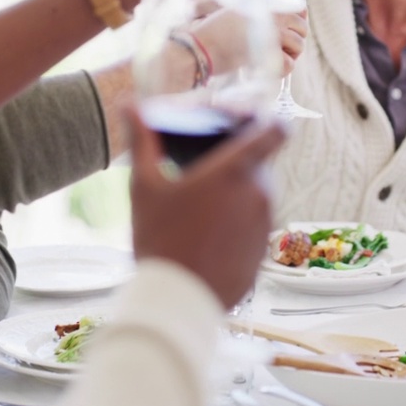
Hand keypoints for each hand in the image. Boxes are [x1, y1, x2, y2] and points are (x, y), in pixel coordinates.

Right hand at [127, 105, 286, 308]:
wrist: (176, 301)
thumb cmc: (159, 239)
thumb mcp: (144, 186)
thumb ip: (142, 140)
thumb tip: (128, 104)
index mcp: (236, 170)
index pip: (276, 129)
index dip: (267, 120)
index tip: (247, 124)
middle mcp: (260, 193)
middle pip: (260, 162)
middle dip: (237, 161)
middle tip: (205, 167)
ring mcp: (265, 224)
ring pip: (257, 194)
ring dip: (237, 192)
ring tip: (200, 205)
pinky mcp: (263, 251)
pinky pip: (254, 225)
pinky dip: (237, 222)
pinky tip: (207, 233)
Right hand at [191, 8, 307, 78]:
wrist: (199, 47)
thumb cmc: (212, 32)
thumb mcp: (235, 10)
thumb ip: (258, 11)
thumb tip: (283, 22)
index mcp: (264, 2)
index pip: (299, 8)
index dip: (300, 21)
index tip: (292, 31)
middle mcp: (271, 14)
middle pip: (302, 27)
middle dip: (295, 40)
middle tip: (282, 49)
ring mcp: (271, 32)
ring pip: (298, 44)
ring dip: (290, 54)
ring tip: (274, 58)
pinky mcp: (268, 52)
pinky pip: (289, 63)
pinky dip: (283, 69)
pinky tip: (271, 68)